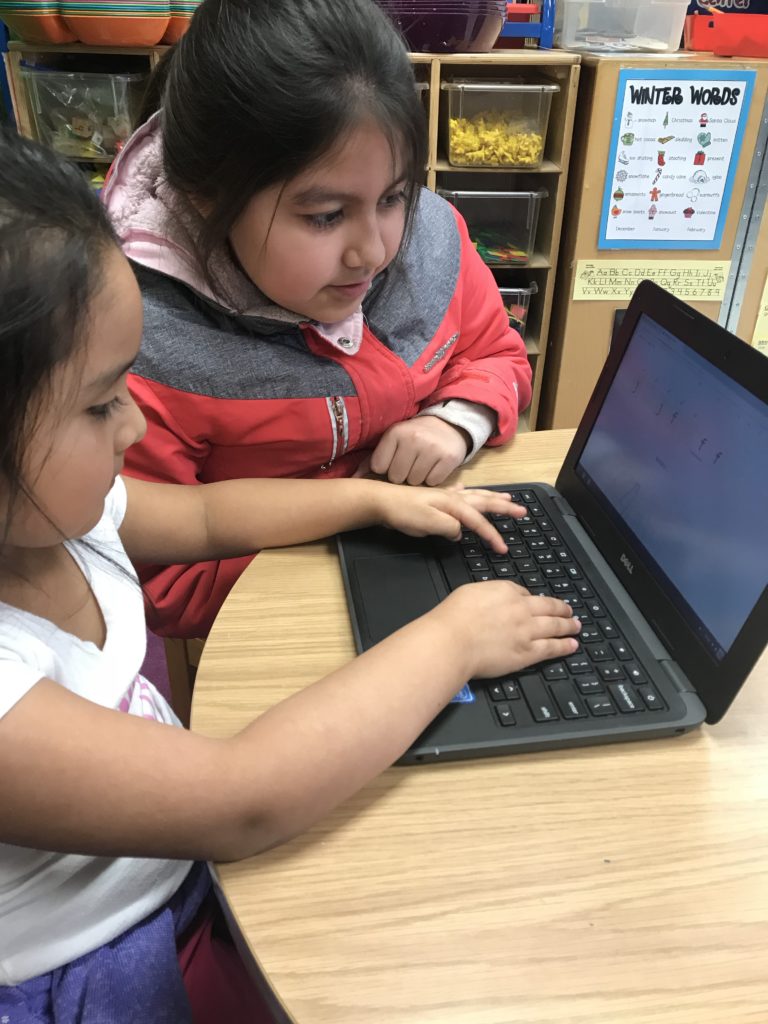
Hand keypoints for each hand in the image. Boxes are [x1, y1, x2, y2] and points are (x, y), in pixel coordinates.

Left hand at [363, 417, 470, 485]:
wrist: (447, 426)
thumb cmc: (413, 438)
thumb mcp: (392, 442)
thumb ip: (370, 461)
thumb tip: (354, 480)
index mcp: (395, 433)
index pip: (379, 467)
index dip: (385, 468)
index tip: (393, 461)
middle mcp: (413, 438)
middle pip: (397, 477)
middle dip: (402, 475)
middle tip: (410, 464)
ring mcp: (432, 448)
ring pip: (415, 482)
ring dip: (417, 478)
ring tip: (422, 465)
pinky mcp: (448, 458)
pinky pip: (433, 482)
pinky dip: (432, 479)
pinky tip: (433, 467)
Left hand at [373, 483, 526, 553]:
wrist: (379, 501)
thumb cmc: (402, 513)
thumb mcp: (427, 523)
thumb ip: (448, 527)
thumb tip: (460, 532)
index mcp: (453, 504)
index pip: (478, 522)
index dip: (492, 535)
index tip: (503, 548)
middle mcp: (452, 497)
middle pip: (484, 502)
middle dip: (504, 507)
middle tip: (523, 511)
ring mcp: (443, 496)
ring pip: (474, 496)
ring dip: (492, 497)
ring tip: (507, 497)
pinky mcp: (433, 498)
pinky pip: (457, 493)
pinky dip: (466, 491)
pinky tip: (465, 488)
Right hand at [435, 582, 580, 678]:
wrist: (452, 640)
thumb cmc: (453, 617)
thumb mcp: (470, 592)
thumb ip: (489, 593)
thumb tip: (498, 597)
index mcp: (506, 591)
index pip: (527, 594)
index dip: (535, 600)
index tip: (540, 604)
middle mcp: (522, 609)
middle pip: (549, 607)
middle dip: (562, 609)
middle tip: (570, 611)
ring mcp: (527, 632)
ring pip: (555, 626)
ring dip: (568, 626)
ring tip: (576, 626)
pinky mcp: (527, 653)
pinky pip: (552, 648)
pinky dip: (564, 646)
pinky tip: (572, 645)